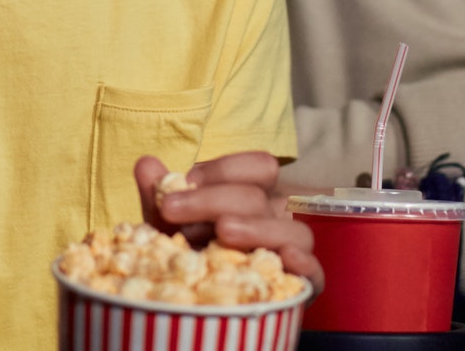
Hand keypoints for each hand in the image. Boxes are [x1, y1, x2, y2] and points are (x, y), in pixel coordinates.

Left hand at [135, 153, 321, 286]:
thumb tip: (147, 164)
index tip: (183, 182)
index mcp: (250, 195)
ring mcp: (289, 251)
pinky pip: (316, 273)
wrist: (189, 299)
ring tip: (222, 233)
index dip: (223, 169)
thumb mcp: (165, 225)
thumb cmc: (183, 254)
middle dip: (212, 200)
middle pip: (259, 198)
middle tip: (172, 211)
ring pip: (295, 230)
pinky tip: (285, 259)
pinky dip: (305, 264)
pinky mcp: (299, 286)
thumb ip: (158, 194)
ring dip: (257, 229)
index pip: (260, 166)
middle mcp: (274, 218)